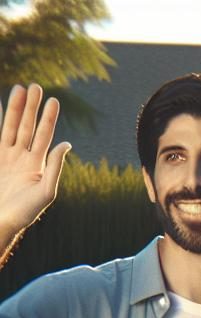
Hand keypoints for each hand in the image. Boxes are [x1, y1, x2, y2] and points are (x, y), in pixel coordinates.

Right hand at [0, 84, 69, 235]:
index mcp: (37, 165)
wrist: (1, 220)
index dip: (48, 118)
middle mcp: (22, 158)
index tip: (53, 100)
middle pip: (27, 126)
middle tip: (35, 86)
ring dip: (15, 108)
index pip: (44, 136)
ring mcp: (6, 156)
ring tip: (19, 87)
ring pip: (11, 126)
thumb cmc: (25, 211)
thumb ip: (54, 168)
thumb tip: (65, 144)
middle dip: (31, 107)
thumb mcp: (45, 191)